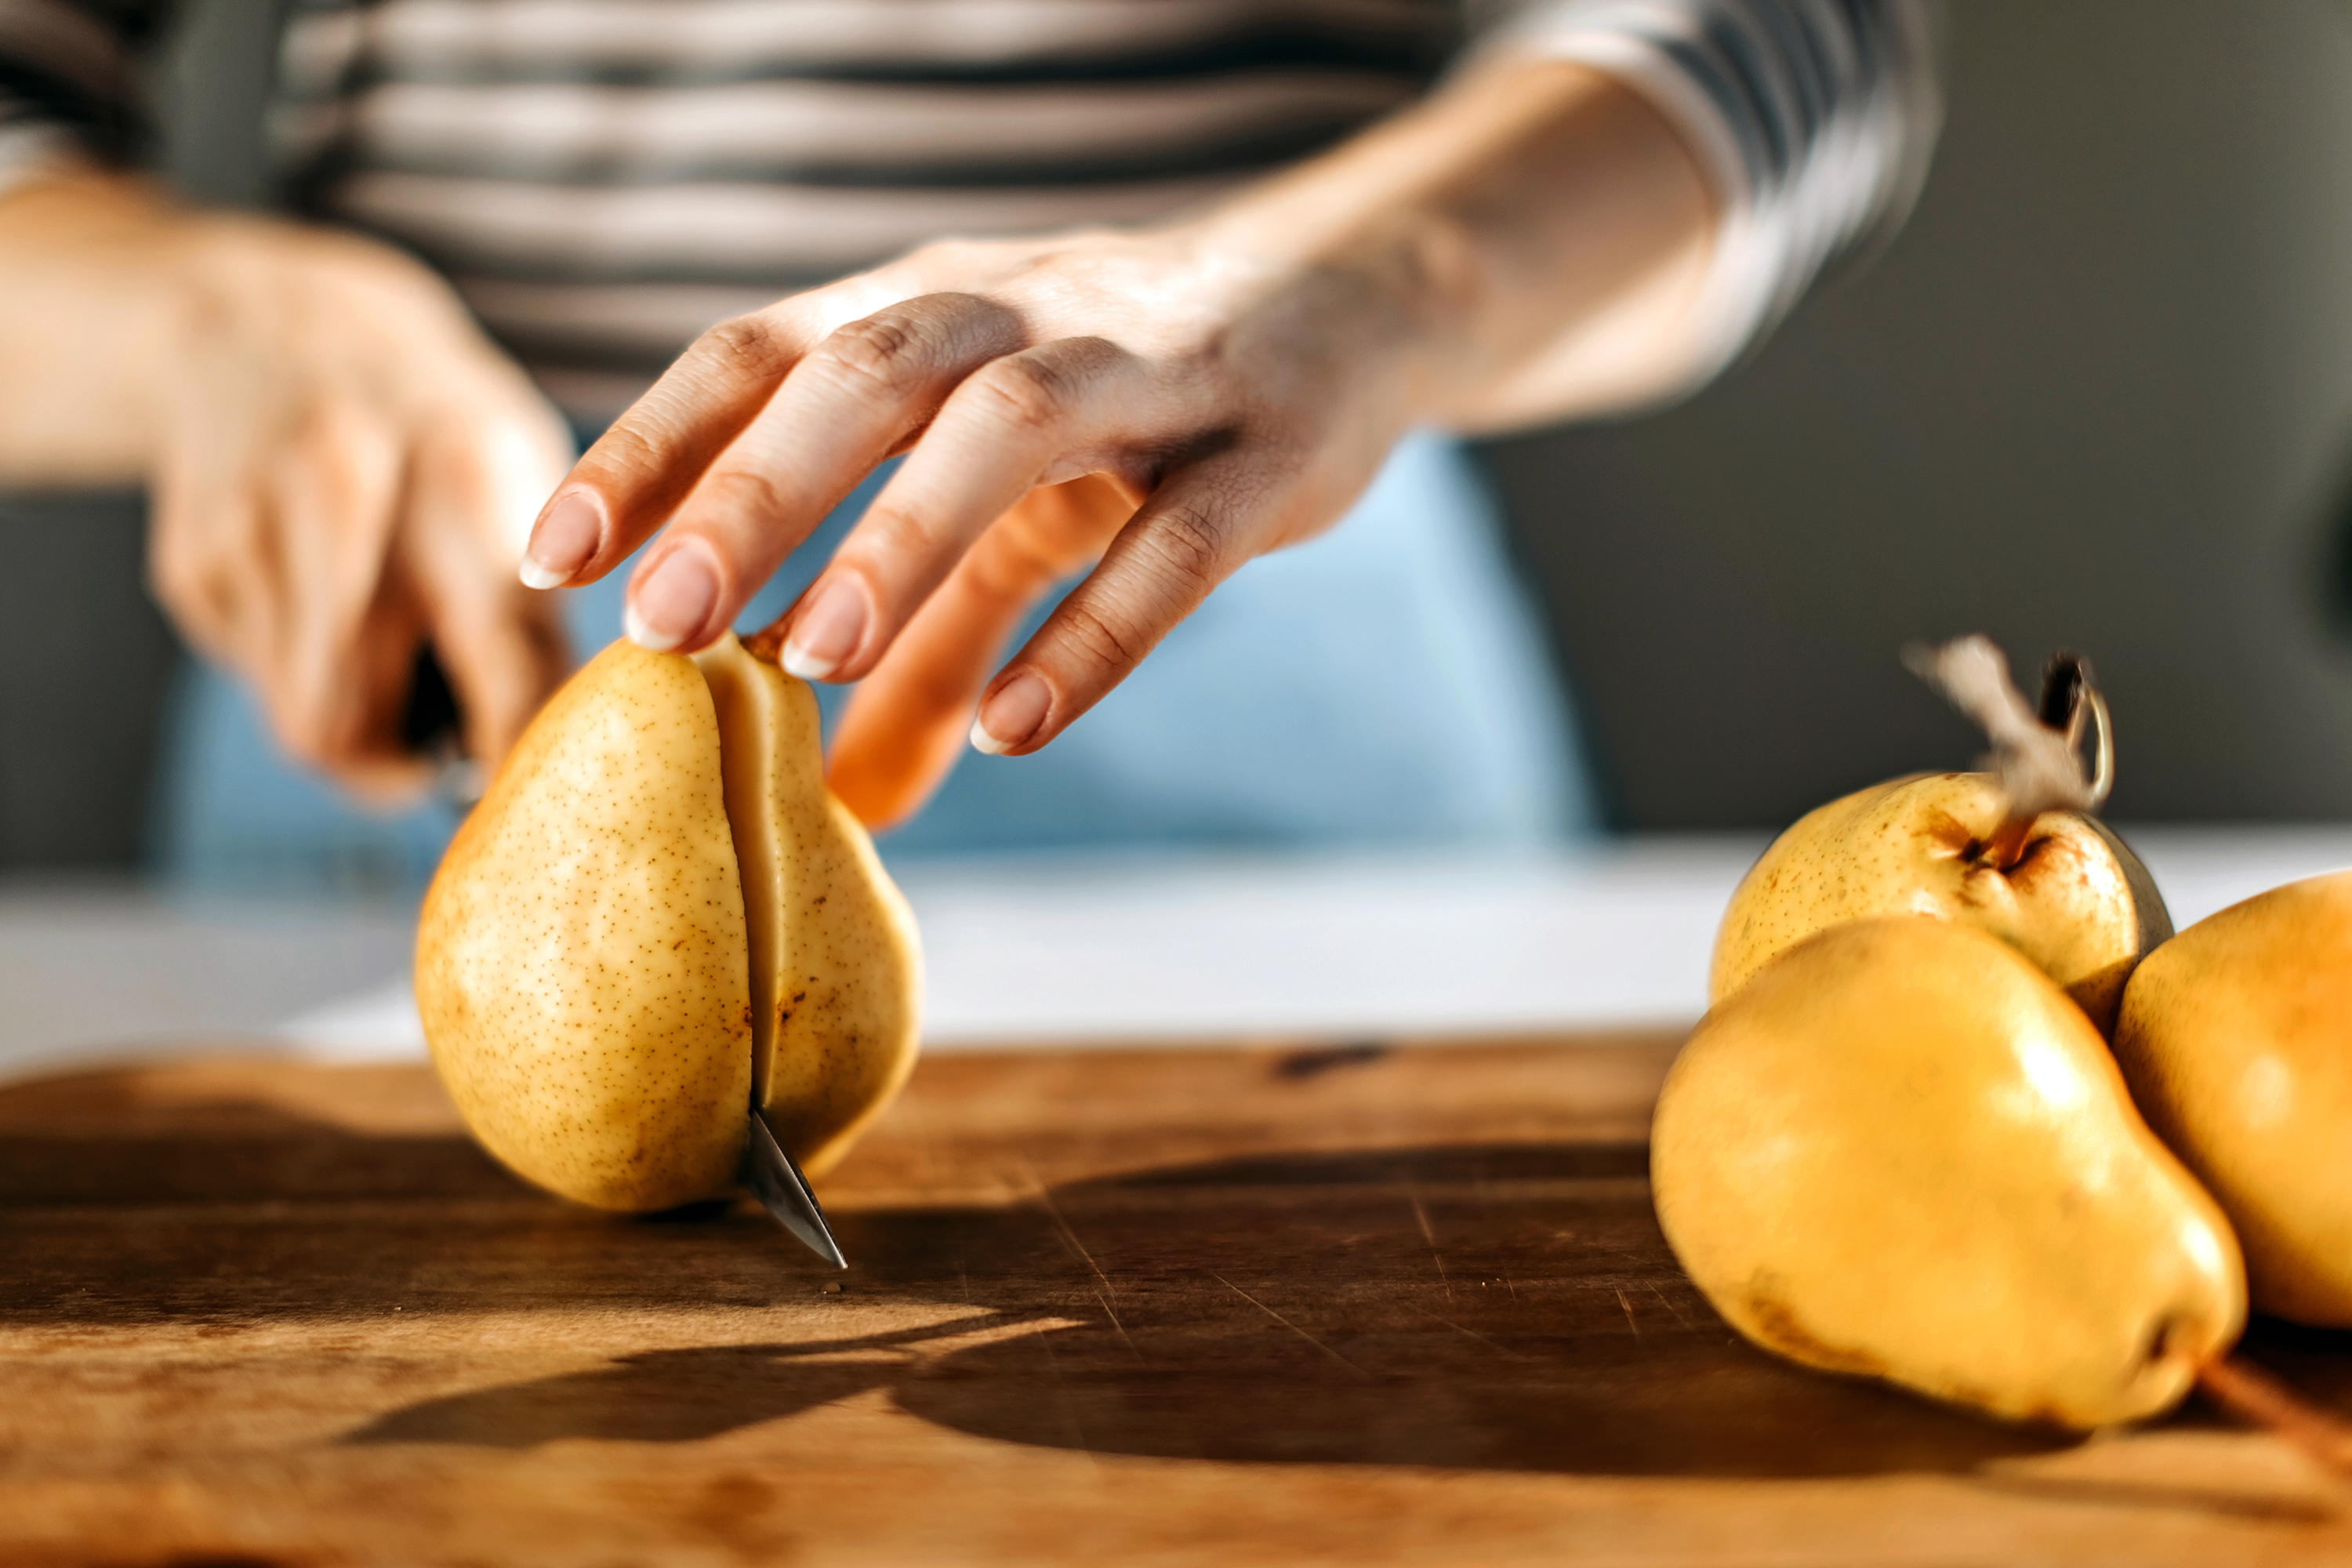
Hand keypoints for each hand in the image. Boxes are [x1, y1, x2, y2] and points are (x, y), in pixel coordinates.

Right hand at [0, 176, 574, 798]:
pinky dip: (309, 678)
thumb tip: (563, 756)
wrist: (278, 327)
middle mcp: (348, 500)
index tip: (542, 805)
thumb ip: (541, 611)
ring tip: (395, 664)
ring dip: (361, 732)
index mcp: (466, 478)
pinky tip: (328, 605)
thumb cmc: (438, 429)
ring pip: (305, 723)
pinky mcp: (194, 564)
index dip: (519, 759)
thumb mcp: (524, 479)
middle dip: (411, 768)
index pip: (502, 660)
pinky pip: (262, 684)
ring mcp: (252, 532)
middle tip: (453, 753)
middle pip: (356, 724)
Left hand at [524, 59, 1711, 824]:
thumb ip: (926, 644)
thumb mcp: (1012, 509)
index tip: (555, 556)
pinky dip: (1095, 628)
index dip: (654, 441)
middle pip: (867, 373)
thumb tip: (847, 801)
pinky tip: (1018, 725)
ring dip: (902, 534)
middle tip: (658, 621)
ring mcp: (1152, 376)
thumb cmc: (1133, 405)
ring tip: (811, 657)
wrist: (1350, 303)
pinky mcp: (1265, 454)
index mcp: (935, 308)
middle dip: (753, 489)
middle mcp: (1026, 316)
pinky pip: (1177, 541)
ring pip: (1011, 426)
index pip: (765, 347)